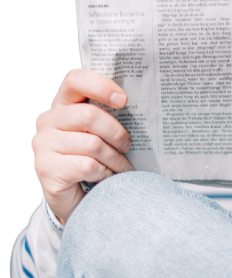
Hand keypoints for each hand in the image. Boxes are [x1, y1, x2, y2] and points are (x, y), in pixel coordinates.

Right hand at [32, 69, 132, 223]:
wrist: (78, 197)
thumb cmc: (96, 157)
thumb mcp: (102, 132)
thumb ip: (110, 115)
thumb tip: (142, 105)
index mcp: (64, 104)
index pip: (76, 80)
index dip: (101, 86)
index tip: (124, 101)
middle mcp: (49, 120)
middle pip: (89, 115)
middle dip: (116, 133)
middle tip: (128, 145)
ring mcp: (43, 144)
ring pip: (92, 144)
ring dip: (114, 158)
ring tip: (122, 166)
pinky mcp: (46, 168)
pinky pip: (87, 165)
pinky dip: (104, 172)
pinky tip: (106, 177)